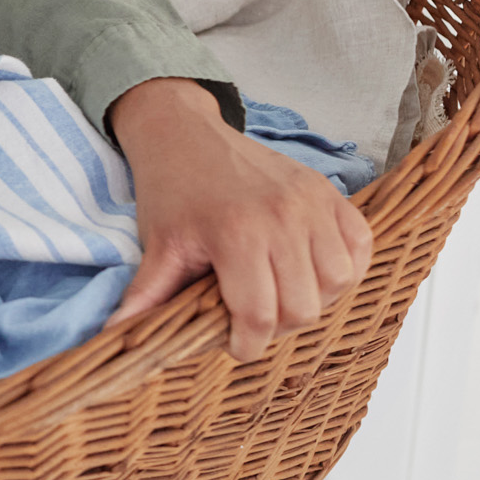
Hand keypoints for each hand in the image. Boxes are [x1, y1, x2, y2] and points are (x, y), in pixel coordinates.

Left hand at [105, 78, 373, 361]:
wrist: (185, 134)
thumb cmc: (172, 189)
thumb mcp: (158, 245)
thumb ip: (148, 295)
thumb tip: (118, 335)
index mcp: (236, 234)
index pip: (260, 317)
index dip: (246, 344)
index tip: (234, 344)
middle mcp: (282, 218)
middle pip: (303, 308)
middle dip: (277, 327)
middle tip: (252, 318)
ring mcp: (312, 203)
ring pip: (338, 282)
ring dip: (314, 299)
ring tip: (281, 294)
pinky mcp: (329, 193)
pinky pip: (360, 245)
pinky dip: (345, 267)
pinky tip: (311, 270)